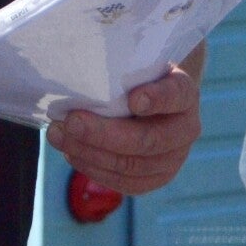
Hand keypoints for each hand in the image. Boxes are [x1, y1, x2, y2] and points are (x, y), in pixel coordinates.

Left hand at [45, 63, 201, 194]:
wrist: (156, 101)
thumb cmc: (139, 75)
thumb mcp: (137, 63)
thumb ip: (120, 66)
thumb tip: (85, 61)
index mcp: (185, 93)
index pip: (176, 94)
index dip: (156, 99)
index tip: (133, 99)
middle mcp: (186, 129)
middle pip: (147, 140)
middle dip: (104, 133)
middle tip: (71, 121)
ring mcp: (173, 159)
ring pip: (131, 165)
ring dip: (90, 153)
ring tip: (59, 136)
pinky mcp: (156, 179)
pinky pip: (125, 183)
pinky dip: (94, 168)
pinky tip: (72, 153)